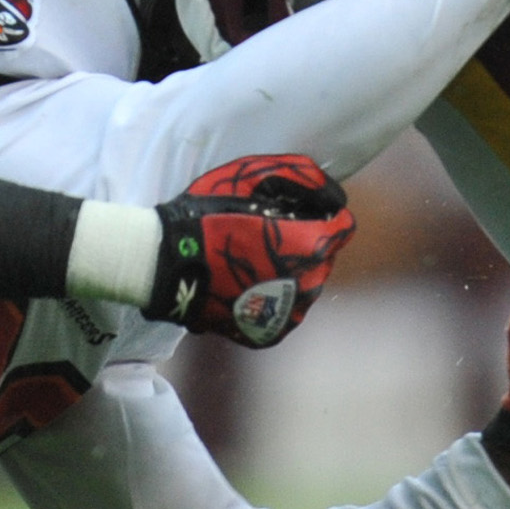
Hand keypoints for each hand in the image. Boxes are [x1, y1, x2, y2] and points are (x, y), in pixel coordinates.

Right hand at [147, 152, 353, 347]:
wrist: (167, 264)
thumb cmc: (209, 213)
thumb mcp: (254, 175)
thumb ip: (304, 178)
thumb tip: (336, 195)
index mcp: (311, 245)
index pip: (342, 226)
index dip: (321, 213)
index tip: (296, 210)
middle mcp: (310, 284)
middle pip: (324, 256)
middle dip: (305, 242)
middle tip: (266, 233)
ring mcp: (289, 314)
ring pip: (306, 284)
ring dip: (291, 270)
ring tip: (254, 259)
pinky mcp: (270, 333)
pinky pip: (284, 309)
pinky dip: (273, 297)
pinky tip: (247, 283)